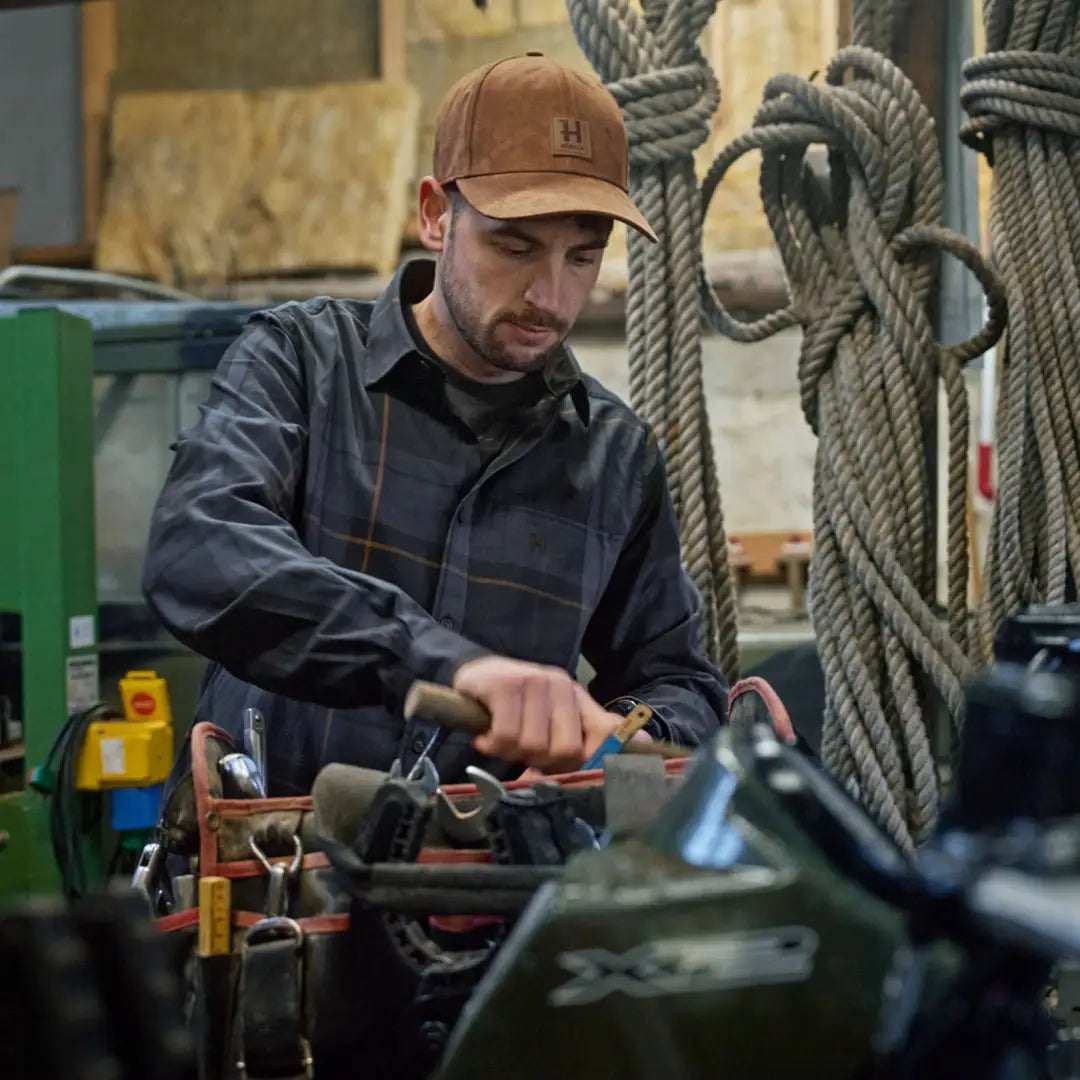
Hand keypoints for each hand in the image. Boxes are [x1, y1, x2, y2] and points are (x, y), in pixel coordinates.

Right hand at [452, 656, 615, 772]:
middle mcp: (561, 685)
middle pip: (567, 750)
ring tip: (501, 741)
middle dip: (541, 762)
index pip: (606, 732)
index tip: (568, 775)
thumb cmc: (511, 706)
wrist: (472, 674)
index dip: (594, 761)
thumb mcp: (545, 721)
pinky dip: (492, 745)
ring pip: (534, 745)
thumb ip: (566, 744)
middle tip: (522, 754)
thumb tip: (588, 781)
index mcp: (576, 696)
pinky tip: (485, 737)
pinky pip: (506, 736)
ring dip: (511, 753)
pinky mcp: (506, 685)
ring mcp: (535, 681)